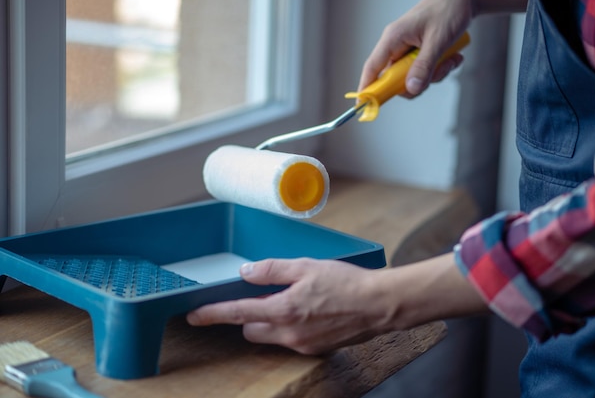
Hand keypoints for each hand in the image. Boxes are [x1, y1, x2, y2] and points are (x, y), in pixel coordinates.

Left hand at [187, 258, 393, 354]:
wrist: (380, 305)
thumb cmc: (346, 282)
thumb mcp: (306, 266)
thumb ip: (272, 269)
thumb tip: (245, 272)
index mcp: (283, 309)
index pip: (237, 313)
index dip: (212, 314)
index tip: (194, 315)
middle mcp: (288, 333)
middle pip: (251, 330)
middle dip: (249, 316)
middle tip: (264, 296)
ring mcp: (301, 345)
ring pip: (270, 336)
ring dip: (270, 321)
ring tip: (293, 300)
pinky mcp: (315, 350)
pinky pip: (290, 340)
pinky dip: (290, 327)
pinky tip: (309, 311)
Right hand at [358, 0, 473, 96]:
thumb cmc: (448, 9)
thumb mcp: (438, 41)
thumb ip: (424, 66)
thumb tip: (412, 89)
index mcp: (393, 38)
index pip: (372, 68)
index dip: (366, 88)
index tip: (362, 106)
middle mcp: (397, 45)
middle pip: (395, 78)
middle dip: (418, 82)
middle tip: (436, 73)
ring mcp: (408, 49)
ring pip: (413, 77)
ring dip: (433, 74)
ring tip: (450, 60)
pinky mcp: (419, 51)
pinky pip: (424, 70)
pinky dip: (440, 68)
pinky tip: (452, 57)